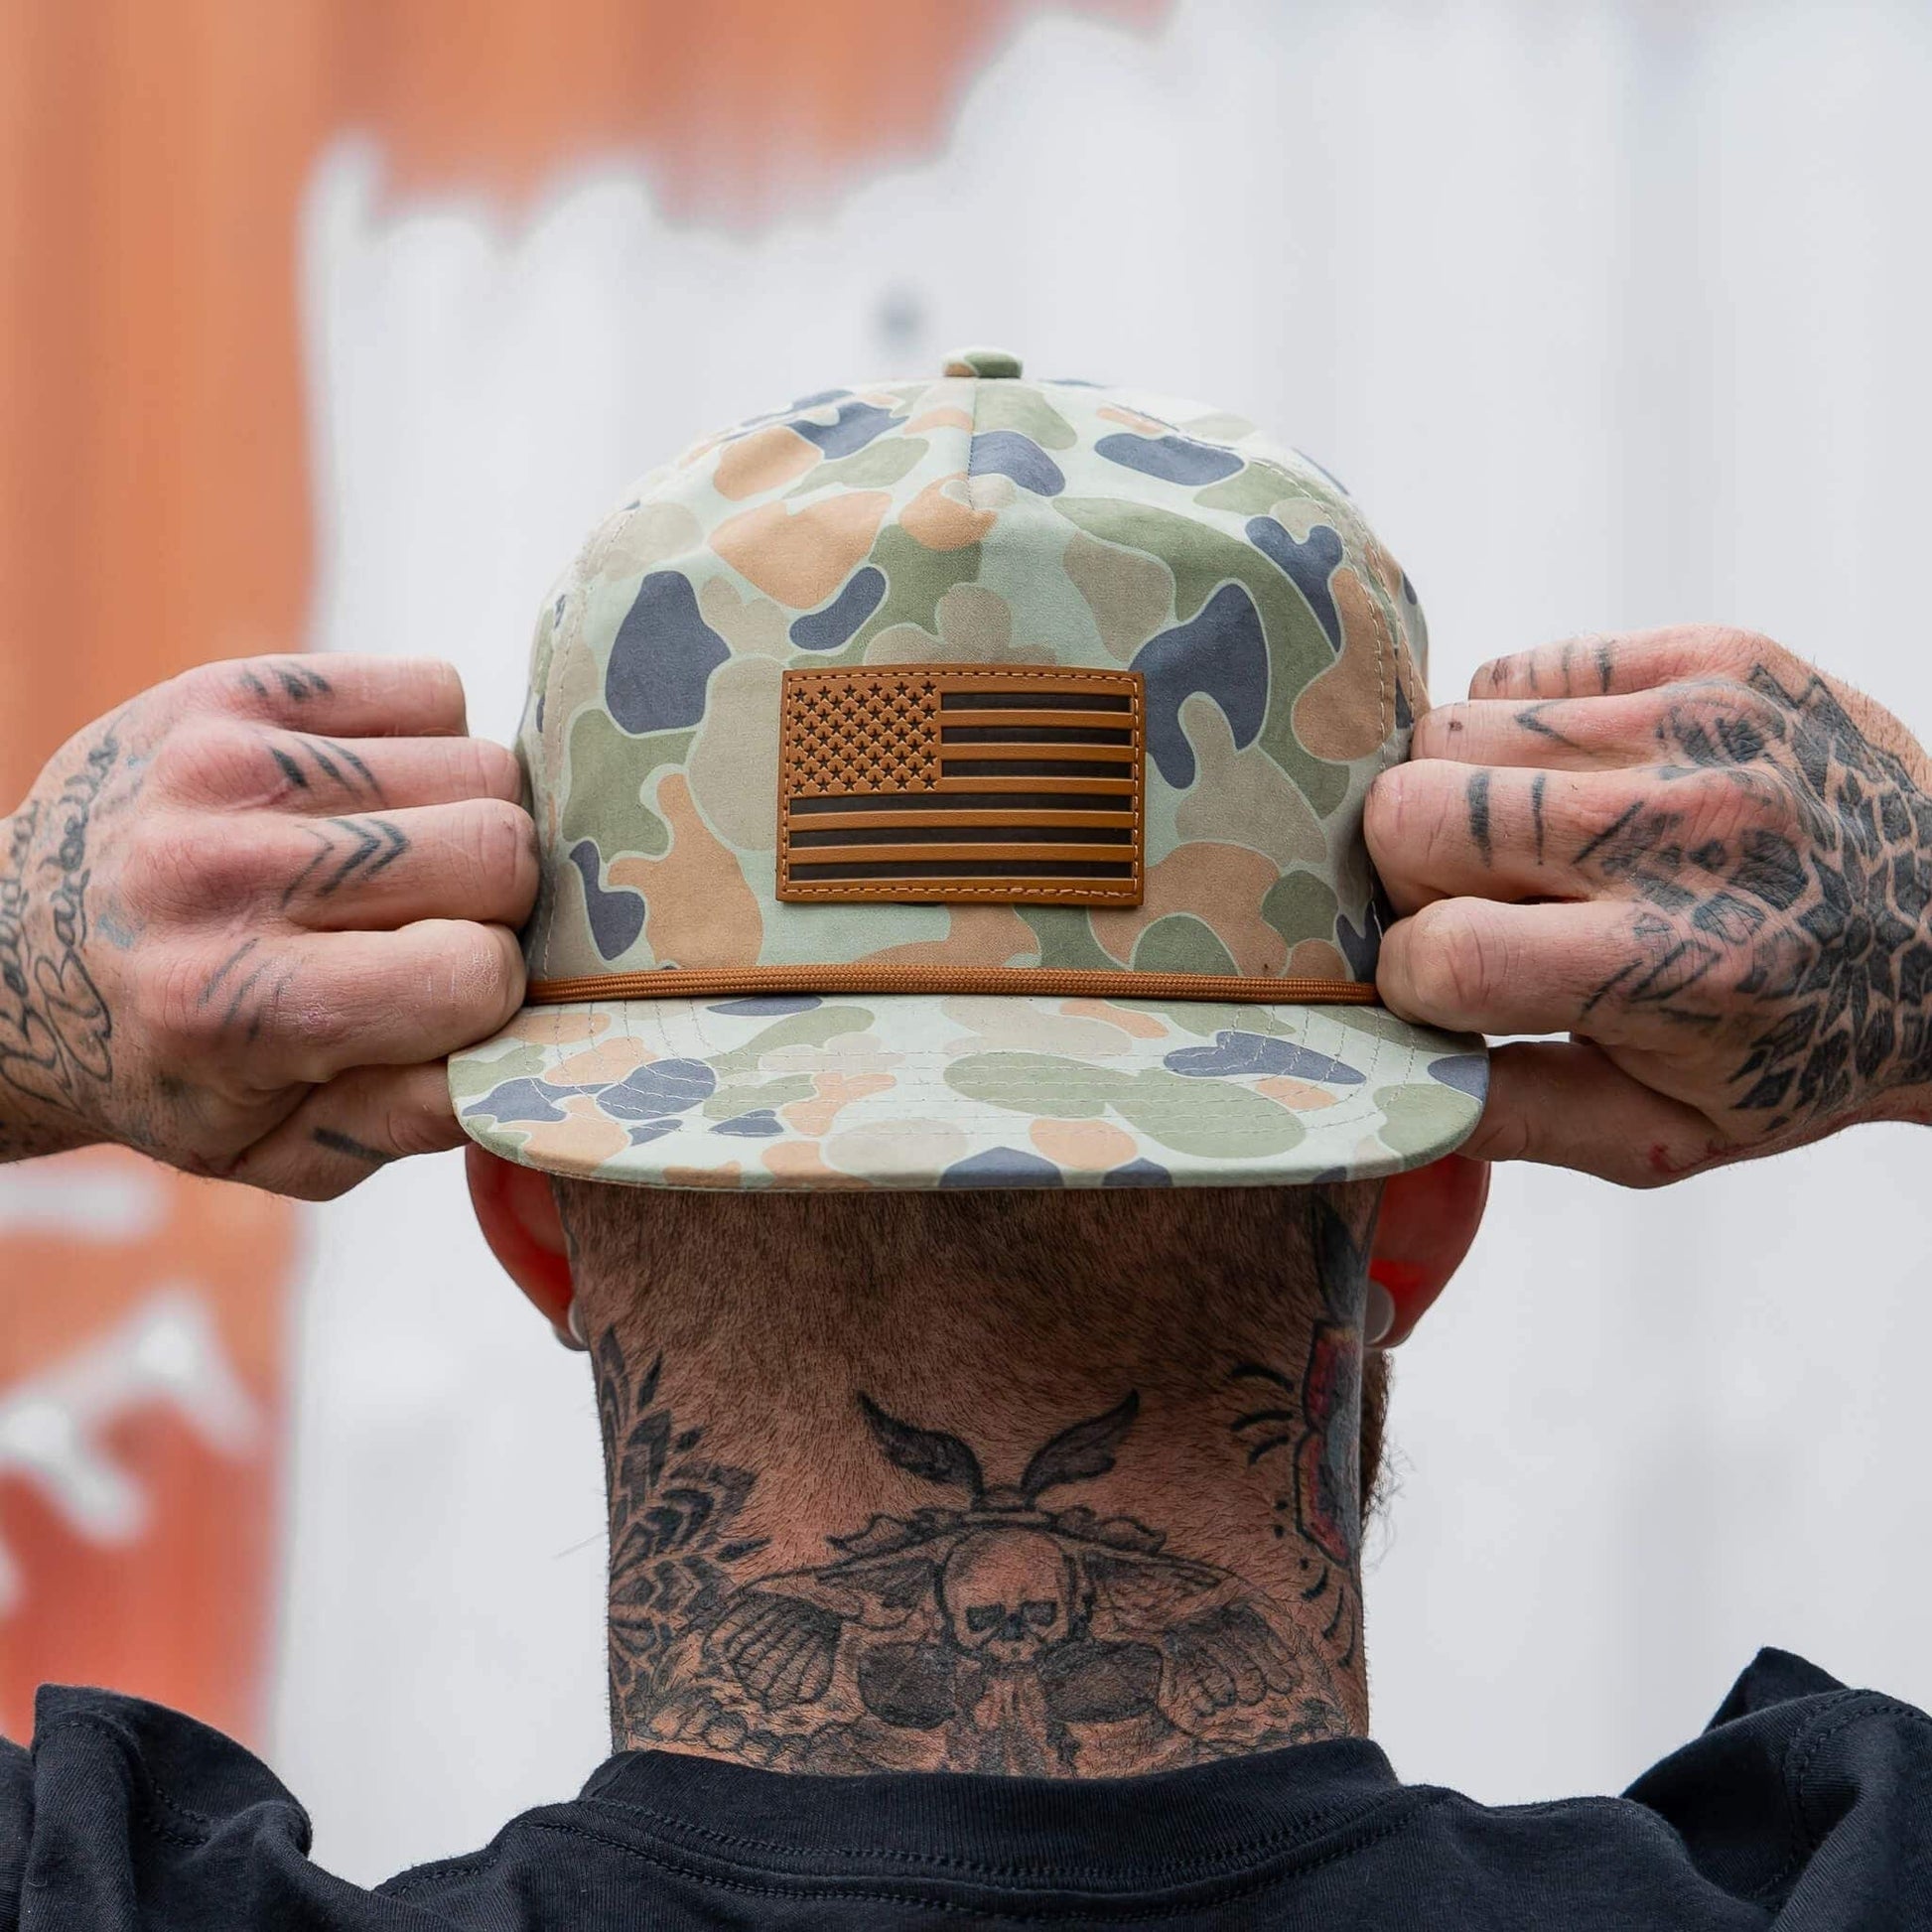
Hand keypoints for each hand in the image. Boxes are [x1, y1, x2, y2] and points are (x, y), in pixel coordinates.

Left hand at [0, 655, 535, 1196]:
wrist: (12, 961)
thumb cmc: (178, 1068)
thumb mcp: (279, 1152)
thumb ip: (411, 1121)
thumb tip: (528, 1053)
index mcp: (236, 1008)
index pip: (474, 971)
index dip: (489, 992)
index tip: (446, 1001)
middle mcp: (222, 875)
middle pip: (499, 849)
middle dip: (502, 902)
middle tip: (444, 925)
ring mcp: (224, 766)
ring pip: (483, 765)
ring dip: (474, 822)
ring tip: (405, 864)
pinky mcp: (232, 691)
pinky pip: (431, 691)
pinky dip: (436, 745)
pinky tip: (380, 799)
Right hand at [1365, 626, 1931, 1184]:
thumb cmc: (1791, 1048)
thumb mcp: (1663, 1134)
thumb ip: (1509, 1116)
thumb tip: (1371, 1076)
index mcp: (1676, 970)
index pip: (1442, 951)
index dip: (1409, 977)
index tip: (1445, 987)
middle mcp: (1688, 834)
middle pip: (1413, 813)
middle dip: (1410, 874)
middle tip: (1474, 905)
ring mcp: (1699, 727)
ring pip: (1450, 729)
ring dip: (1457, 797)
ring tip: (1530, 846)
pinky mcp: (1709, 657)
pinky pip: (1519, 669)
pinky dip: (1519, 731)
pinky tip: (1578, 786)